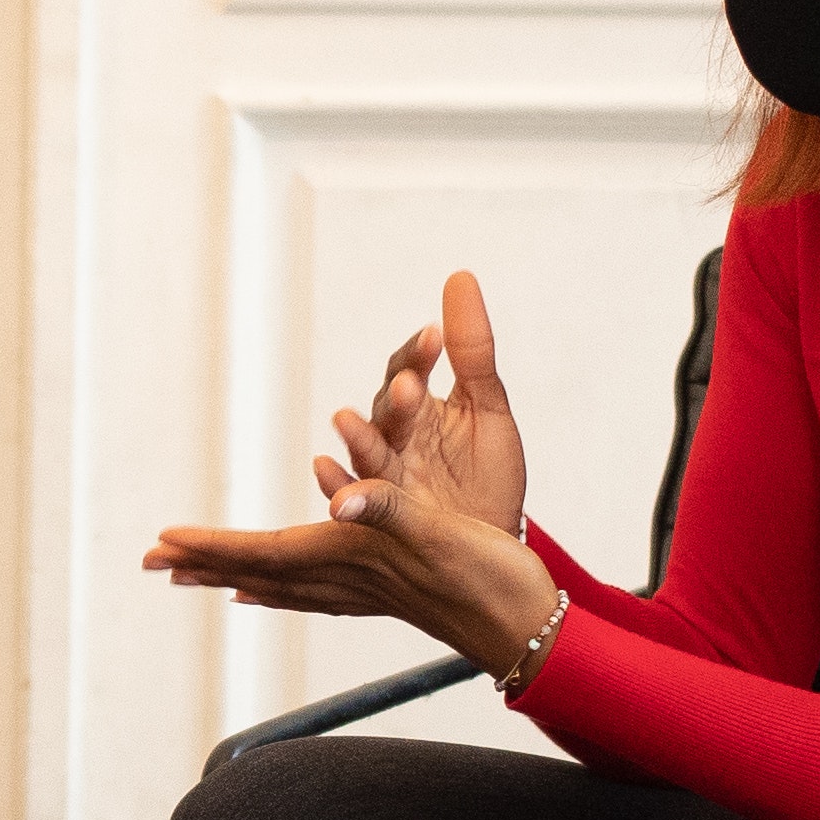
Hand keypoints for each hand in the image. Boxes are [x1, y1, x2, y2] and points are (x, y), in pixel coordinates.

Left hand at [140, 469, 564, 682]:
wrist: (530, 628)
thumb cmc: (492, 578)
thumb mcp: (442, 533)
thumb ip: (390, 509)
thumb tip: (340, 500)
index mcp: (354, 556)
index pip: (266, 550)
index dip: (214, 545)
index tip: (164, 541)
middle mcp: (349, 578)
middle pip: (260, 570)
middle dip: (204, 561)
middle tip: (151, 560)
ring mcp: (366, 591)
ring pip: (282, 582)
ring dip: (233, 575)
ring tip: (190, 573)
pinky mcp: (386, 594)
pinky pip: (313, 592)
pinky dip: (280, 588)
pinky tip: (266, 593)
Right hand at [325, 270, 529, 536]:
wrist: (491, 543)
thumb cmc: (486, 477)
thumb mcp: (489, 409)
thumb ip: (472, 349)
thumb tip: (460, 276)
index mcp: (420, 408)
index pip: (409, 369)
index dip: (418, 355)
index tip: (434, 336)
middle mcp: (395, 439)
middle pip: (387, 410)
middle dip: (396, 399)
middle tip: (409, 385)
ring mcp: (386, 478)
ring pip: (367, 452)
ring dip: (358, 436)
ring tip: (348, 421)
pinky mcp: (383, 519)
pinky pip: (355, 501)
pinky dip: (339, 489)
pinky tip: (327, 474)